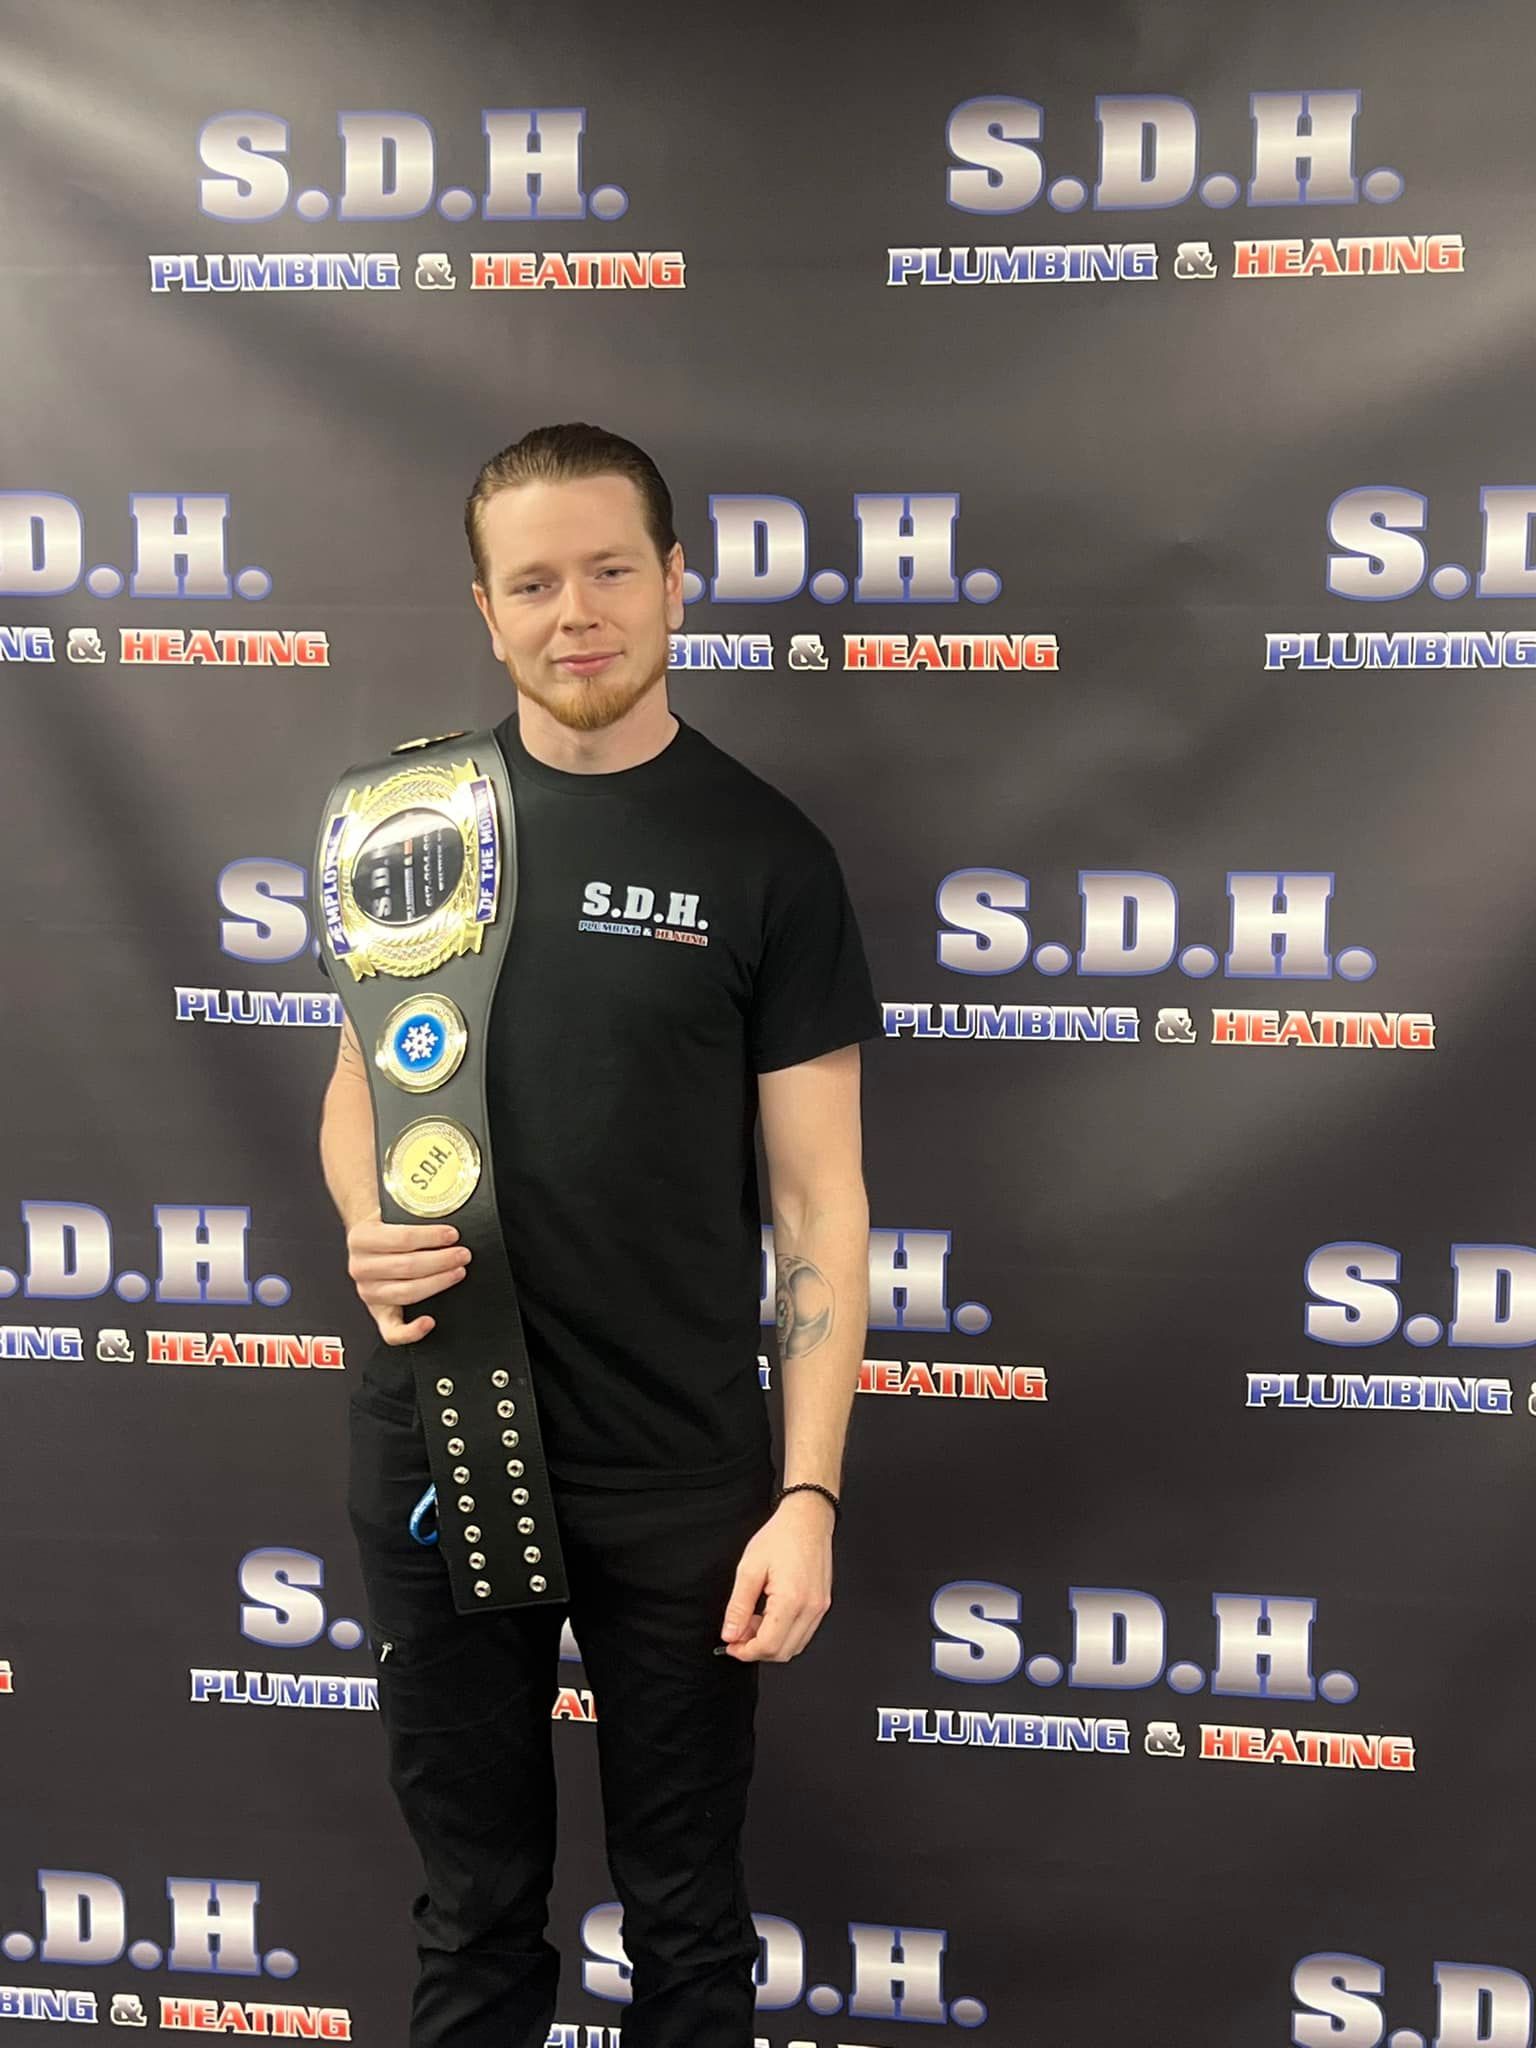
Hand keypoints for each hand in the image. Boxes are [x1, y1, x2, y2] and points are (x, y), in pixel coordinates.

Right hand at [346, 1215, 470, 1344]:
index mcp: (361, 1239)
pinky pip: (392, 1332)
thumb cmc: (388, 1227)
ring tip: (457, 1272)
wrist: (371, 1241)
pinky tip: (429, 1322)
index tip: (452, 1235)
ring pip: (406, 1293)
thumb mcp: (394, 1213)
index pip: (402, 1239)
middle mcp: (360, 1267)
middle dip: (441, 1260)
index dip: (431, 1237)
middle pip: (406, 1267)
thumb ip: (415, 1214)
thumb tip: (449, 1214)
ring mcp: (368, 1292)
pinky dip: (411, 1331)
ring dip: (437, 1283)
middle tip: (462, 1254)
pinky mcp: (378, 1313)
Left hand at [719, 1492, 833, 1661]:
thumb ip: (738, 1606)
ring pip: (794, 1646)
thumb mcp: (749, 1568)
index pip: (768, 1645)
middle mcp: (811, 1608)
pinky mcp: (822, 1604)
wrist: (807, 1519)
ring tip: (753, 1622)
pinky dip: (784, 1634)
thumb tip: (730, 1634)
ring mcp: (819, 1607)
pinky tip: (769, 1617)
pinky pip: (803, 1633)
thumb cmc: (780, 1537)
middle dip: (756, 1650)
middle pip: (783, 1652)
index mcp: (791, 1599)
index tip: (730, 1646)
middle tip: (738, 1634)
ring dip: (771, 1643)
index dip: (746, 1652)